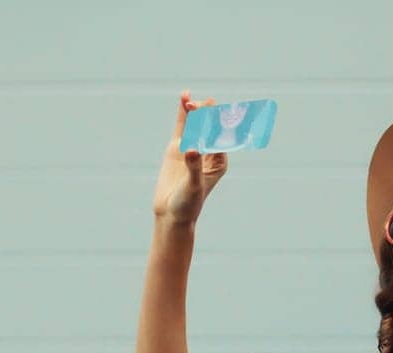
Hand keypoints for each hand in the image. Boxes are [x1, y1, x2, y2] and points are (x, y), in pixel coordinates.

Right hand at [152, 89, 229, 223]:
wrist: (171, 213)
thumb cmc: (188, 204)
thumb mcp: (193, 186)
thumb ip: (193, 167)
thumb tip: (191, 149)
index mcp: (219, 162)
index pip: (220, 138)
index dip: (216, 124)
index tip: (214, 113)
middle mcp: (209, 153)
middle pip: (210, 128)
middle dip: (206, 115)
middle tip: (200, 105)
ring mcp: (193, 148)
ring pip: (196, 125)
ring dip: (195, 111)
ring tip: (189, 98)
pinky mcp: (178, 148)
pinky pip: (183, 127)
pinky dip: (183, 113)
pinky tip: (184, 98)